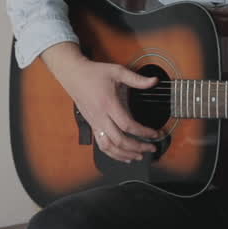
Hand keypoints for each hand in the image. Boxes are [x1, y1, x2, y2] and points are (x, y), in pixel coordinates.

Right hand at [41, 43, 159, 162]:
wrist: (73, 75)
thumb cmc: (94, 73)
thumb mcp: (117, 71)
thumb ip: (137, 79)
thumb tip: (154, 81)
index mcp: (109, 104)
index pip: (128, 125)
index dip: (143, 132)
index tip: (155, 134)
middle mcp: (101, 117)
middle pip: (119, 140)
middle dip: (138, 147)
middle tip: (151, 148)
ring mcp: (95, 123)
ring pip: (109, 147)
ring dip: (125, 155)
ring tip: (139, 156)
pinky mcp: (92, 126)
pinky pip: (102, 145)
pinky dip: (113, 154)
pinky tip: (123, 157)